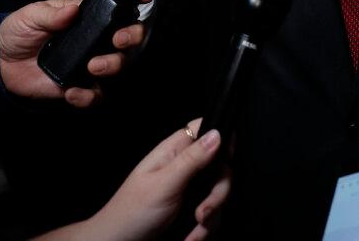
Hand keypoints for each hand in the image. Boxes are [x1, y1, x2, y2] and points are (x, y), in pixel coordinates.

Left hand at [0, 0, 149, 107]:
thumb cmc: (17, 33)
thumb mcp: (31, 16)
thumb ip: (51, 13)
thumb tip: (72, 10)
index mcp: (87, 18)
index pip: (118, 8)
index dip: (138, 0)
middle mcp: (95, 40)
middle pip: (128, 38)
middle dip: (131, 37)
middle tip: (117, 40)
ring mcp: (89, 64)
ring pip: (118, 65)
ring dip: (112, 65)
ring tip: (91, 66)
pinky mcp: (79, 87)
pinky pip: (95, 95)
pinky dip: (88, 95)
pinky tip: (71, 91)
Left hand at [84, 119, 228, 240]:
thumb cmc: (132, 211)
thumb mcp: (164, 184)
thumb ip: (192, 160)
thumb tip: (218, 133)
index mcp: (175, 151)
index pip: (206, 129)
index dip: (223, 139)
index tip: (226, 162)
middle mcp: (185, 166)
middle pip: (220, 167)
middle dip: (217, 194)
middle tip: (202, 213)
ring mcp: (190, 188)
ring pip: (218, 193)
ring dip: (211, 217)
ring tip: (194, 231)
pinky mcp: (191, 208)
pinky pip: (212, 213)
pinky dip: (205, 228)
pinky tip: (191, 238)